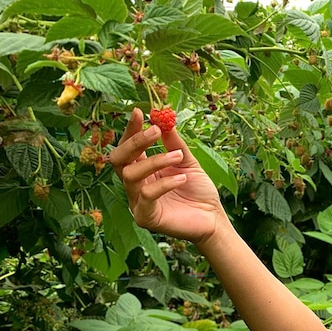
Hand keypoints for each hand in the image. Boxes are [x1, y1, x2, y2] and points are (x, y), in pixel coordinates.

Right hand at [110, 108, 227, 243]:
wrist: (213, 218)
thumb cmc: (198, 190)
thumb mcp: (187, 161)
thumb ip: (174, 143)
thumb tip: (164, 120)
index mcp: (142, 169)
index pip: (127, 147)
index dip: (130, 129)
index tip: (139, 112)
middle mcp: (135, 184)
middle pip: (118, 159)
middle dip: (135, 141)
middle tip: (155, 130)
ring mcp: (137, 202)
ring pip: (131, 175)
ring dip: (155, 160)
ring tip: (178, 157)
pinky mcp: (145, 217)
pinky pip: (146, 195)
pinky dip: (164, 183)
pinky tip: (182, 178)